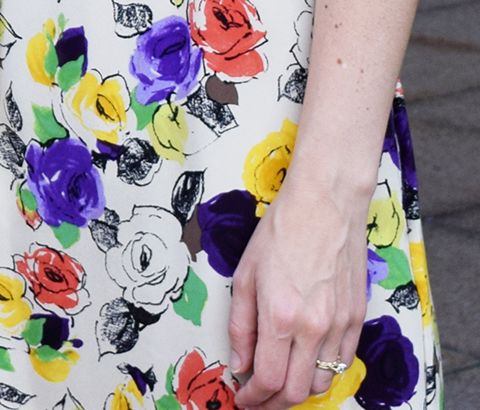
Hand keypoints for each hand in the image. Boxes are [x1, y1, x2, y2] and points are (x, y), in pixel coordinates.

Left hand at [228, 176, 367, 409]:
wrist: (326, 207)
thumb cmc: (280, 234)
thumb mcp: (245, 275)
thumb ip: (241, 325)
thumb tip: (239, 365)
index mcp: (281, 316)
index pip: (268, 380)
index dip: (253, 399)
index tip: (242, 400)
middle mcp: (314, 328)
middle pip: (297, 392)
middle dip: (274, 403)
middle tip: (258, 400)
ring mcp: (340, 326)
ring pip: (323, 383)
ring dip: (299, 391)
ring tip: (278, 383)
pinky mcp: (357, 320)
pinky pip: (341, 362)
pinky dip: (322, 372)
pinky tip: (304, 363)